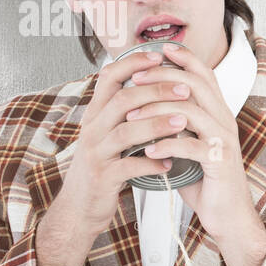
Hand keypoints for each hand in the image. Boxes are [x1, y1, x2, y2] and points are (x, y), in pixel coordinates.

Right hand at [53, 48, 184, 239]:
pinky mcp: (102, 177)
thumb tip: (152, 85)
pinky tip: (169, 163)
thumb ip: (124, 113)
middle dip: (156, 91)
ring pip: (127, 131)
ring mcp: (96, 153)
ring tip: (183, 123)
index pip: (109, 76)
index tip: (160, 56)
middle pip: (123, 99)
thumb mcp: (108, 135)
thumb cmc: (103, 168)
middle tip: (185, 90)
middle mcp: (92, 128)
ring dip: (158, 125)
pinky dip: (151, 162)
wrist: (80, 208)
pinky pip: (129, 165)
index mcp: (95, 114)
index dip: (133, 63)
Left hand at [125, 42, 258, 242]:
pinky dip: (166, 146)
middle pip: (196, 84)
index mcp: (218, 113)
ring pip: (191, 112)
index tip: (159, 49)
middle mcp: (225, 121)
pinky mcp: (220, 162)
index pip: (205, 75)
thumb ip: (176, 124)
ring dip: (157, 111)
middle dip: (164, 76)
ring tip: (132, 119)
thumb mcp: (189, 144)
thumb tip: (143, 105)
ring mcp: (225, 141)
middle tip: (136, 78)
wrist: (227, 214)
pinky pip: (191, 146)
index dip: (184, 58)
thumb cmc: (204, 179)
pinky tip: (149, 150)